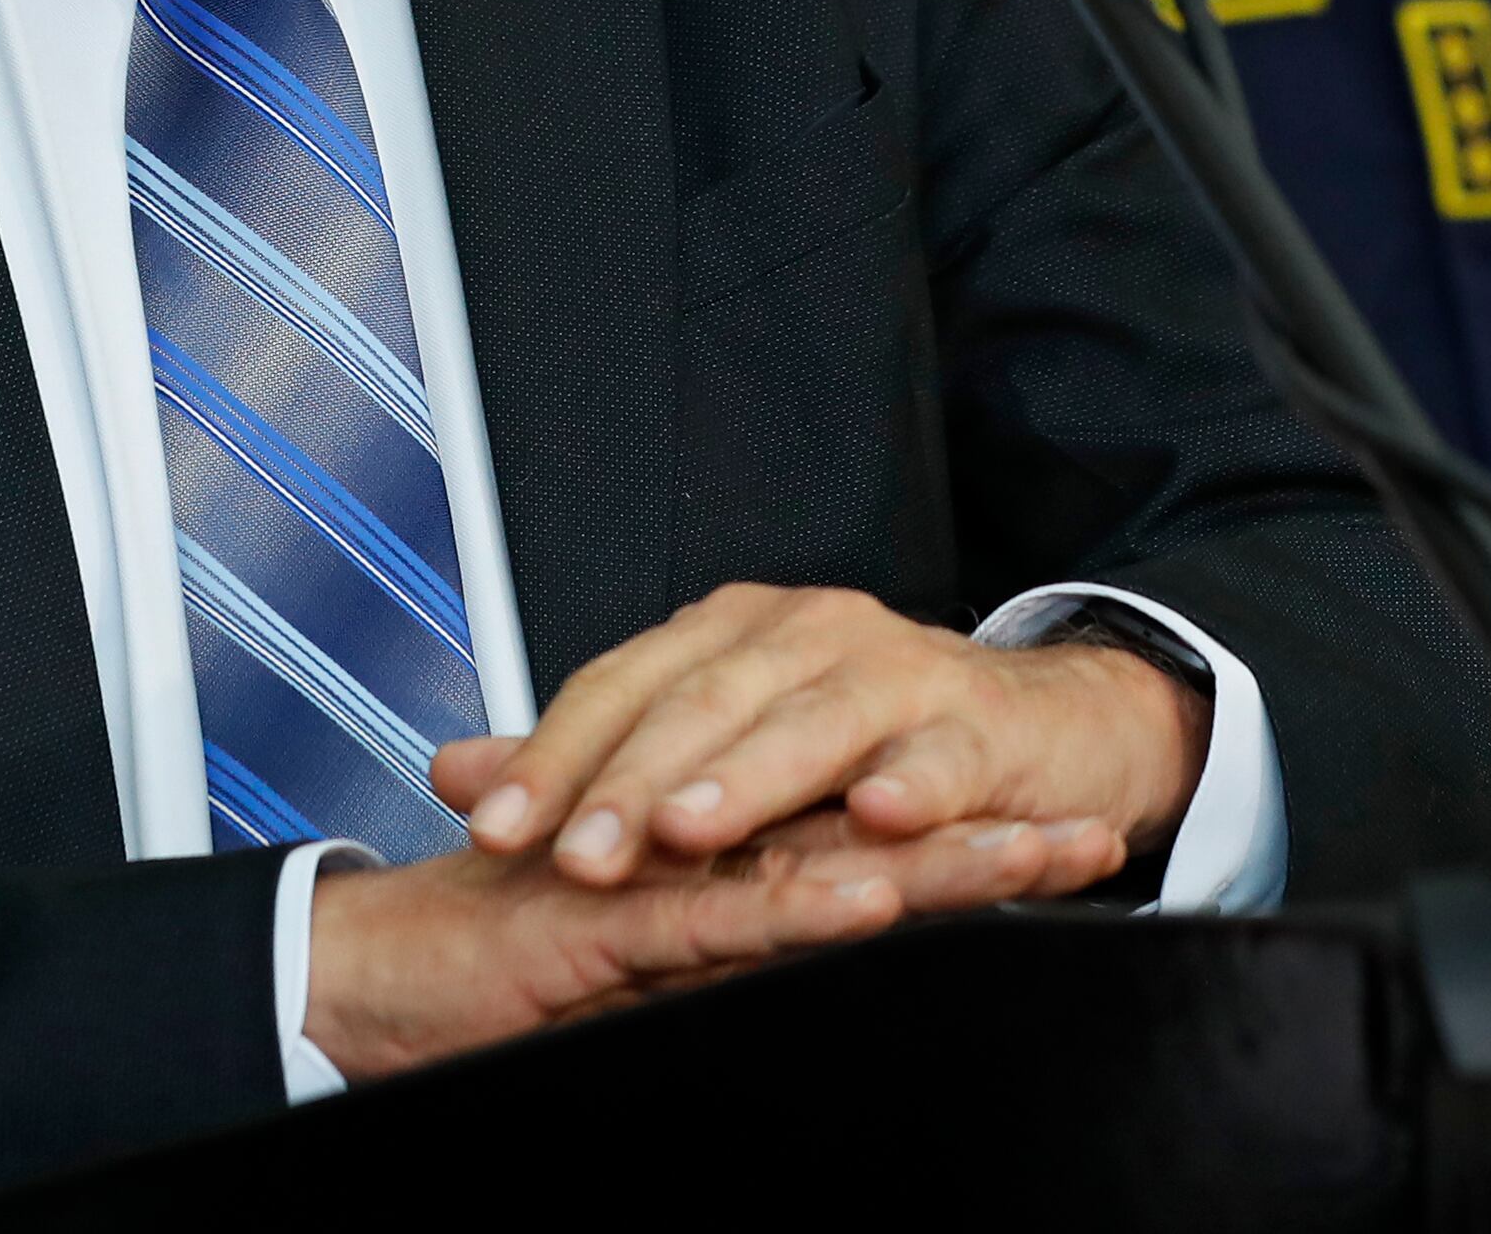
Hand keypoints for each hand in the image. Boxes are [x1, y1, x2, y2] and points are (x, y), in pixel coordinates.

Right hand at [299, 803, 1123, 1080]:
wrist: (370, 974)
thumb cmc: (496, 970)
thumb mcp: (638, 974)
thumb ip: (719, 956)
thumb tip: (818, 950)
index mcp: (717, 853)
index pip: (865, 832)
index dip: (965, 830)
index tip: (1071, 838)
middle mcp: (702, 846)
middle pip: (870, 826)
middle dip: (988, 830)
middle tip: (1097, 830)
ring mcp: (661, 873)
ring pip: (819, 854)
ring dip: (934, 857)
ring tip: (1038, 857)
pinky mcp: (613, 916)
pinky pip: (720, 911)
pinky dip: (795, 903)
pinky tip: (868, 901)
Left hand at [437, 582, 1209, 886]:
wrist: (1034, 729)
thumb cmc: (861, 742)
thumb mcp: (717, 749)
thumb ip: (591, 763)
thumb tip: (456, 774)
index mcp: (727, 636)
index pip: (619, 686)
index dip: (553, 757)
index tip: (492, 829)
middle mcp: (801, 635)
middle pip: (699, 704)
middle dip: (630, 782)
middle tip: (576, 856)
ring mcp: (893, 672)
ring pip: (807, 723)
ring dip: (746, 778)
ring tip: (687, 830)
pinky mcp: (976, 725)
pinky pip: (939, 755)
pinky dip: (909, 785)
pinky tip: (878, 818)